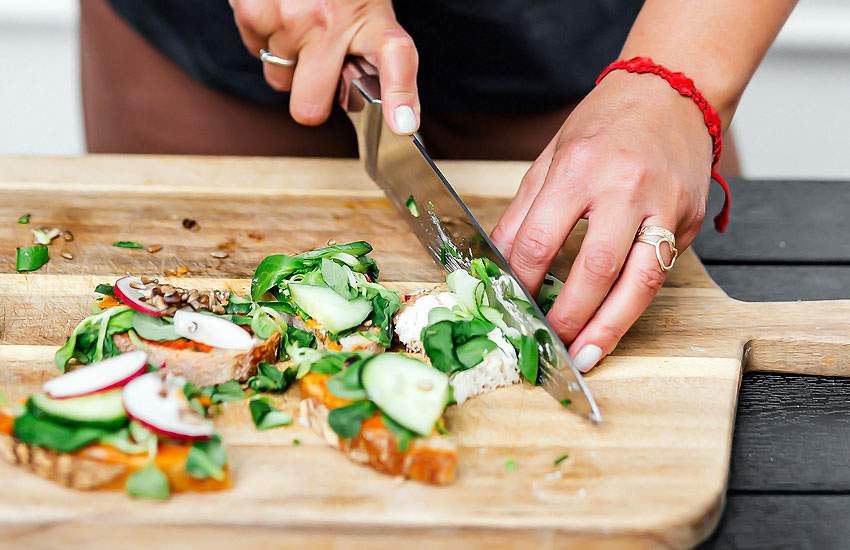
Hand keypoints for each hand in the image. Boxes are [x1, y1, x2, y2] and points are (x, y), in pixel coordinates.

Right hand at [229, 0, 418, 133]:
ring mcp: (290, 18)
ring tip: (302, 23)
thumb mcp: (367, 10)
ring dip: (289, 60)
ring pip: (280, 80)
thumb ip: (369, 57)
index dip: (400, 94)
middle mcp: (332, 21)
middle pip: (309, 109)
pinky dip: (265, 36)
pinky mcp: (253, 11)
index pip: (396, 57)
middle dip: (311, 100)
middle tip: (320, 67)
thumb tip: (373, 111)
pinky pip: (256, 52)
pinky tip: (281, 10)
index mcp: (373, 19)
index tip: (402, 124)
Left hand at [491, 70, 711, 370]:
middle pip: (594, 270)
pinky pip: (661, 272)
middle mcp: (626, 189)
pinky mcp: (690, 221)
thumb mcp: (551, 158)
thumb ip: (523, 212)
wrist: (671, 94)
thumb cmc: (605, 124)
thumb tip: (498, 262)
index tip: (511, 305)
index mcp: (579, 169)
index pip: (539, 241)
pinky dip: (634, 305)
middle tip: (549, 344)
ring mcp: (665, 207)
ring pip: (640, 283)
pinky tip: (613, 324)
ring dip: (610, 328)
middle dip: (568, 317)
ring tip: (585, 356)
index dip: (521, 282)